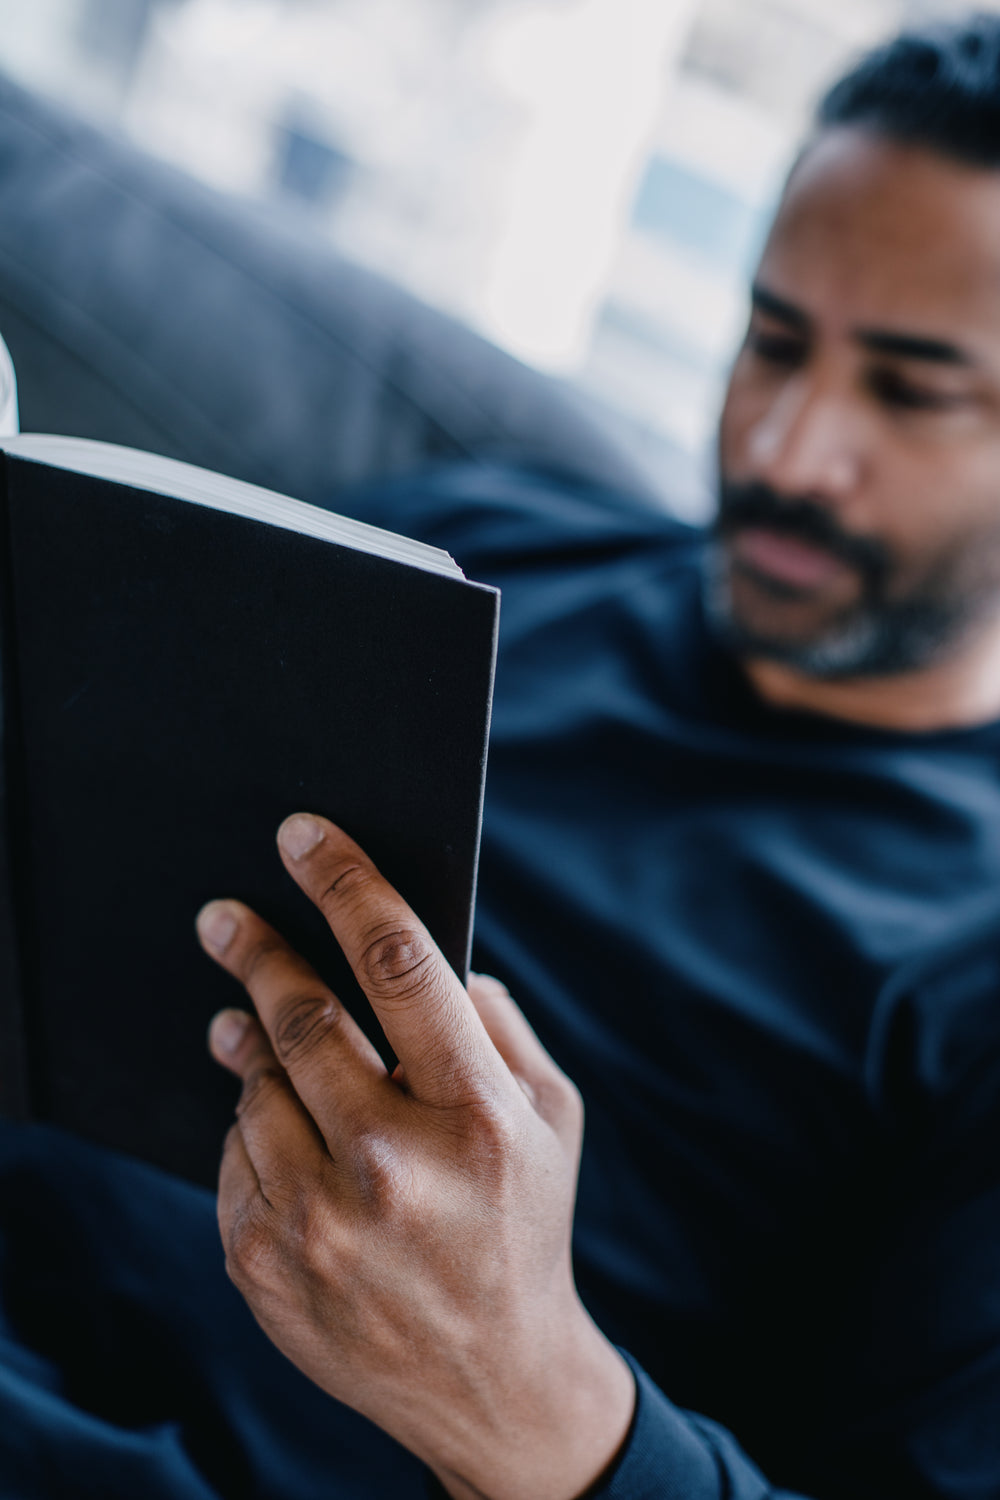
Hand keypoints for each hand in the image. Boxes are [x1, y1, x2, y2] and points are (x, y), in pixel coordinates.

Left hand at [196, 814, 634, 1499]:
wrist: (491, 1381)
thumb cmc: (523, 1222)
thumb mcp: (553, 1116)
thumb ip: (497, 1023)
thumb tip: (430, 954)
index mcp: (478, 1115)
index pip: (401, 965)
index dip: (345, 884)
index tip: (301, 835)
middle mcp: (396, 1167)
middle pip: (300, 1017)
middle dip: (255, 949)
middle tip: (220, 916)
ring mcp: (320, 1224)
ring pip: (255, 1086)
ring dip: (251, 1046)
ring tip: (245, 1025)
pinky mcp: (264, 1265)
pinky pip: (233, 1154)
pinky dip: (252, 1127)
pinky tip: (282, 1135)